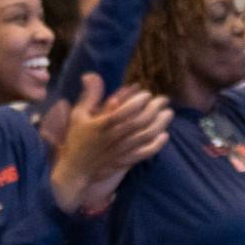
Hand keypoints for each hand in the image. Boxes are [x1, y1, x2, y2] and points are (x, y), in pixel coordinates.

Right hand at [49, 77, 172, 211]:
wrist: (76, 169)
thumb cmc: (77, 139)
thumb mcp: (78, 115)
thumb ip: (89, 95)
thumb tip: (91, 74)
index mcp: (102, 125)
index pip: (124, 111)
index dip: (138, 102)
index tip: (147, 94)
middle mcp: (113, 137)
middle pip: (139, 122)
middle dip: (154, 109)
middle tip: (164, 99)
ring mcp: (121, 151)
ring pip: (145, 137)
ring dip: (160, 124)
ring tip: (168, 113)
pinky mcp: (125, 161)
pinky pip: (144, 153)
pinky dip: (157, 145)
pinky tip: (164, 135)